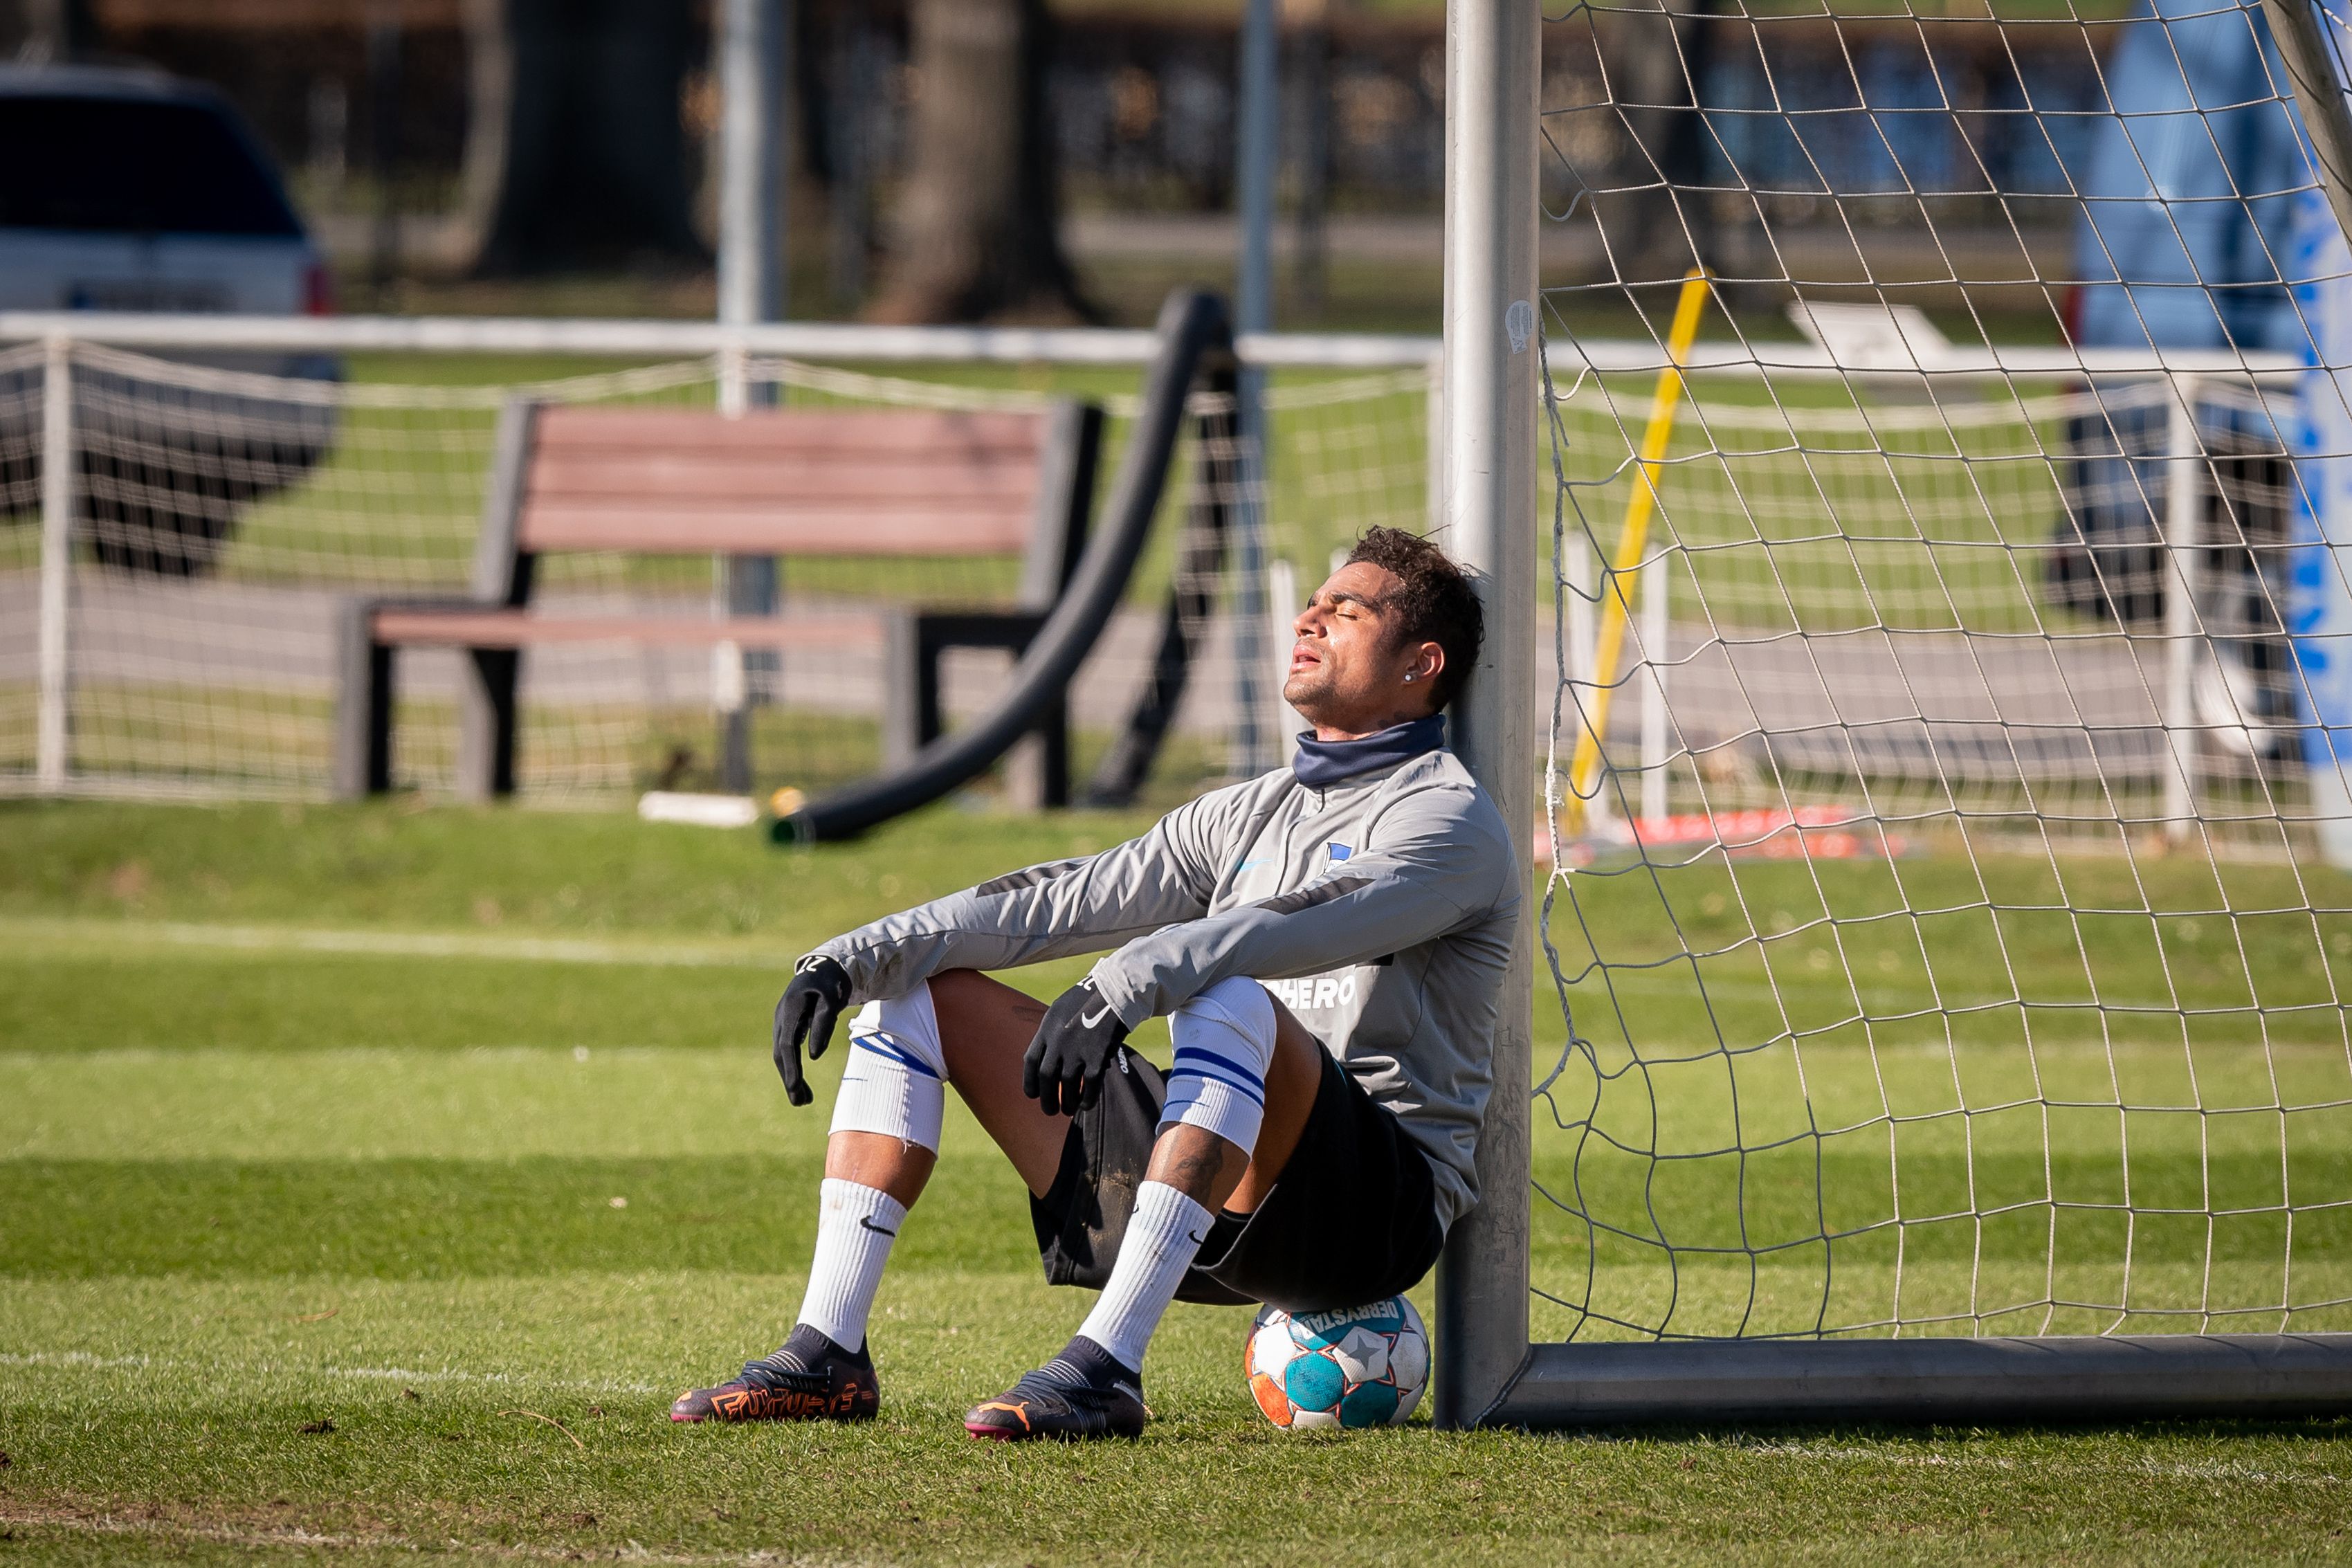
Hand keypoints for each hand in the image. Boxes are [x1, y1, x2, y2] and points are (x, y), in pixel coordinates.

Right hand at [772, 955, 852, 1107]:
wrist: (823, 967)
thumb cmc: (831, 983)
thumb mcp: (832, 1001)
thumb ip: (824, 1026)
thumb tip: (813, 1057)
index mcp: (790, 1010)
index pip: (787, 1045)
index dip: (791, 1068)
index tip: (795, 1087)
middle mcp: (781, 1018)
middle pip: (781, 1054)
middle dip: (790, 1080)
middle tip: (801, 1103)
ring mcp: (782, 1022)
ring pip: (783, 1055)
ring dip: (791, 1077)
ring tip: (803, 1101)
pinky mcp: (787, 1027)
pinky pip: (787, 1051)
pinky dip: (793, 1067)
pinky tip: (800, 1083)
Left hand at [1022, 978, 1131, 1116]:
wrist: (1116, 991)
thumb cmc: (1089, 999)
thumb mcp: (1061, 1010)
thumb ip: (1051, 1032)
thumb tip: (1048, 1057)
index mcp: (1047, 1028)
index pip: (1030, 1061)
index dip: (1030, 1082)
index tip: (1033, 1095)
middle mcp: (1058, 1041)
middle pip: (1047, 1078)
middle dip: (1047, 1099)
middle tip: (1050, 1110)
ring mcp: (1078, 1049)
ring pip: (1067, 1085)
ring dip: (1067, 1102)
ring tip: (1068, 1109)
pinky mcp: (1098, 1055)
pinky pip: (1089, 1085)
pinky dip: (1087, 1098)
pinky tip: (1086, 1105)